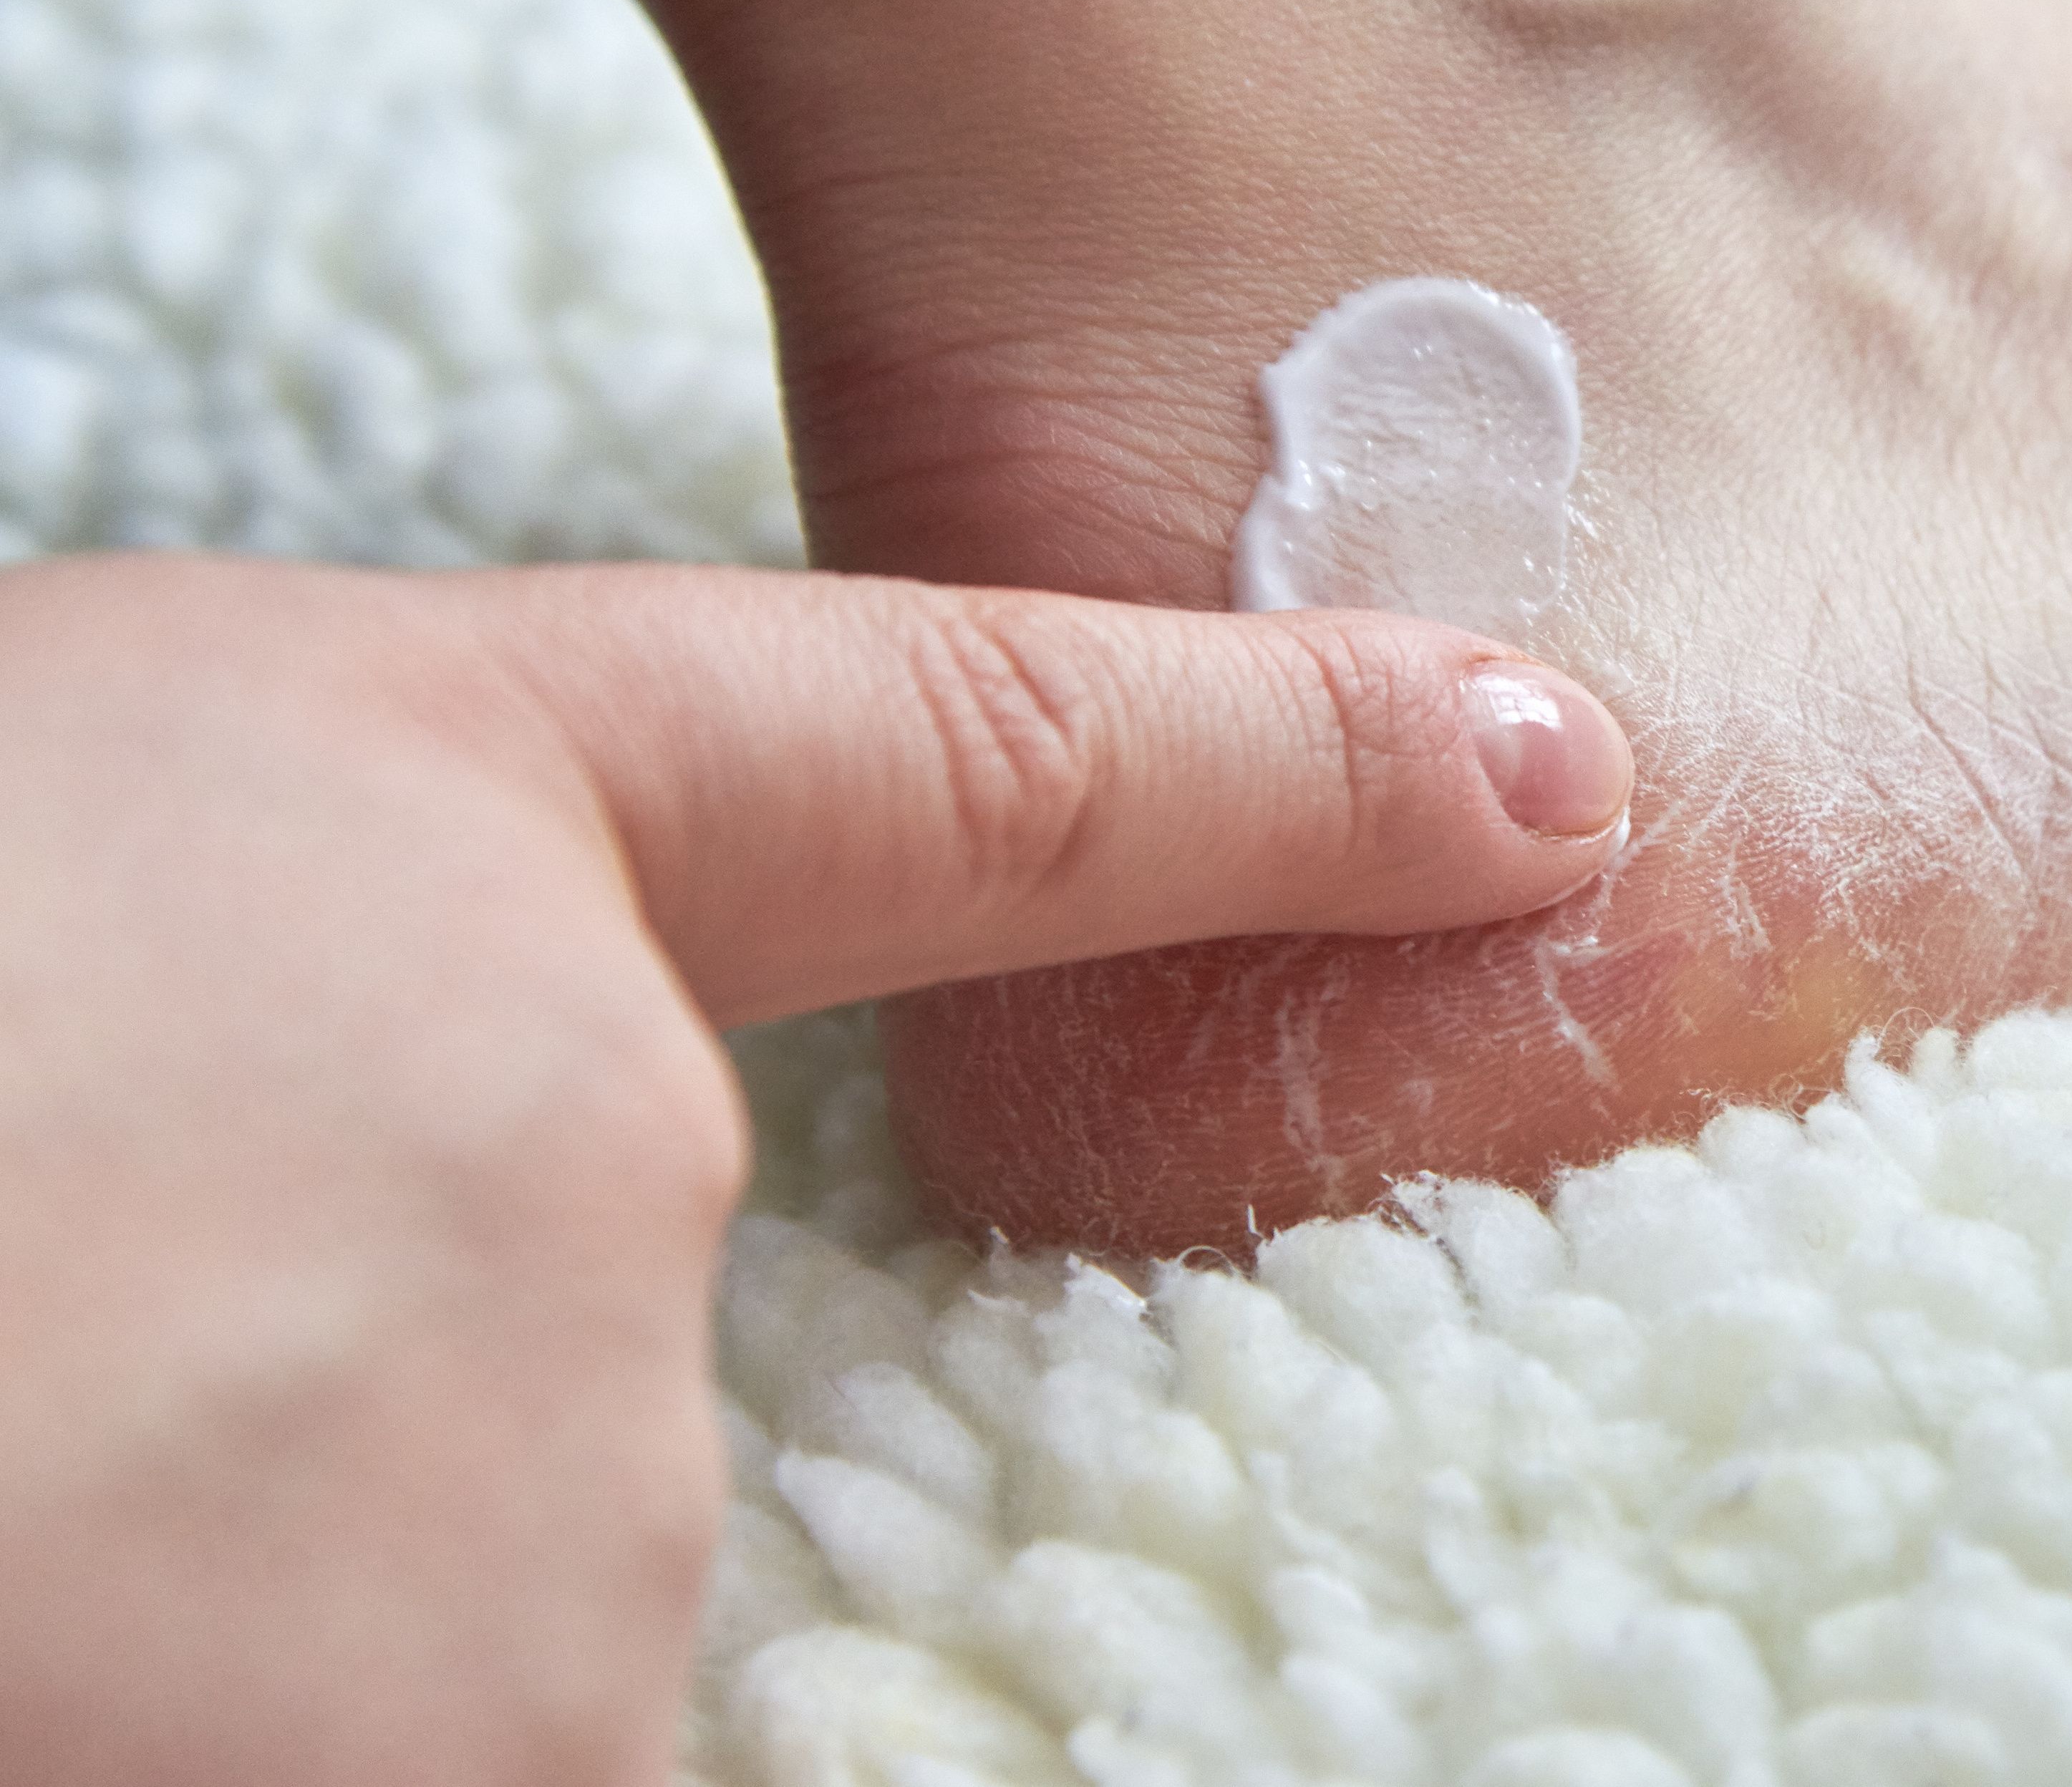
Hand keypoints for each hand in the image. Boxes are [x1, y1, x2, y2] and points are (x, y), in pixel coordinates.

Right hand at [0, 552, 1625, 1786]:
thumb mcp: (21, 881)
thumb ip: (244, 1029)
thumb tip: (322, 1249)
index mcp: (435, 841)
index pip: (985, 755)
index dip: (1282, 760)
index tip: (1549, 776)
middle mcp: (588, 1162)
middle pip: (569, 1392)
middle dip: (326, 1450)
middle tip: (39, 1402)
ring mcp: (541, 1527)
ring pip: (457, 1647)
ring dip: (238, 1634)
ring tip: (39, 1520)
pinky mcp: (489, 1763)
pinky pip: (421, 1738)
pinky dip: (261, 1695)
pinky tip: (103, 1622)